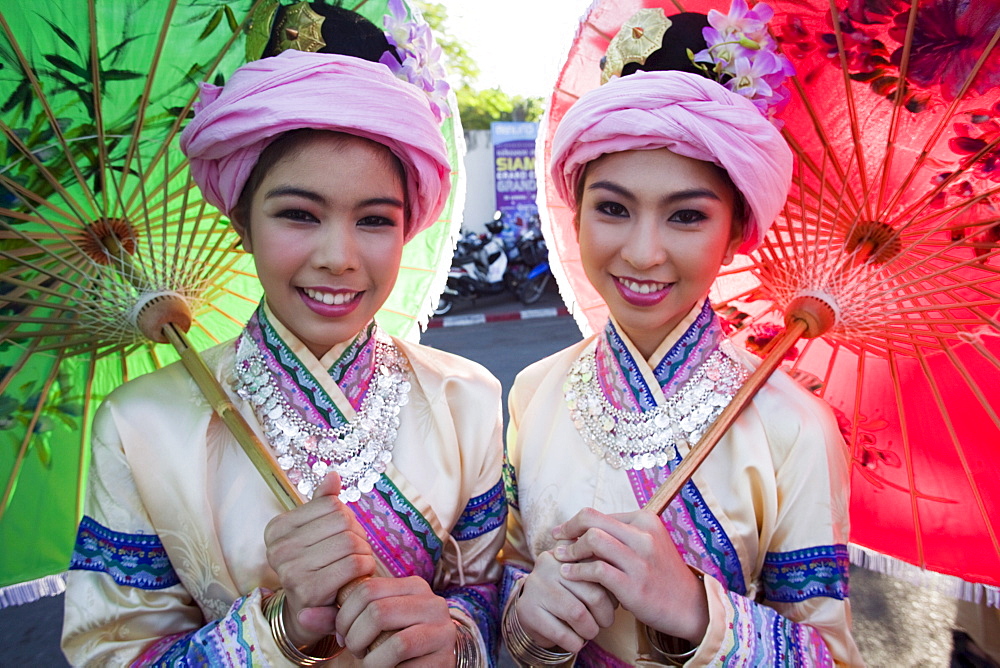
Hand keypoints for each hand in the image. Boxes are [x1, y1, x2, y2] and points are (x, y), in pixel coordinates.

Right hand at [264, 472, 375, 647]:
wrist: (308, 614)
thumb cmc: (317, 567)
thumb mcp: (316, 532)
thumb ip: (323, 503)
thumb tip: (332, 475)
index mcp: (277, 528)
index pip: (332, 504)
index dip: (346, 518)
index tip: (340, 536)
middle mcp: (278, 548)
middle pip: (343, 521)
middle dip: (357, 536)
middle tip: (352, 552)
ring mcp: (290, 570)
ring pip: (351, 541)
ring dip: (363, 553)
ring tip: (354, 565)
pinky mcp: (309, 590)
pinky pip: (354, 563)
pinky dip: (365, 568)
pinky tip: (358, 577)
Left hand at [335, 575, 455, 665]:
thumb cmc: (386, 649)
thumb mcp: (361, 629)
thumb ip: (334, 620)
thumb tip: (303, 616)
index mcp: (411, 586)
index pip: (366, 589)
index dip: (345, 616)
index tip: (344, 635)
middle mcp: (431, 601)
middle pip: (376, 610)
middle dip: (355, 637)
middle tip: (355, 651)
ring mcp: (442, 628)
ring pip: (393, 636)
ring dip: (370, 657)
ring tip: (369, 662)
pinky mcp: (444, 654)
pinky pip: (404, 656)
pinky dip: (383, 667)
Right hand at [514, 546, 617, 653]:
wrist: (529, 610)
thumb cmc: (563, 592)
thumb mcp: (578, 575)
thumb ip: (597, 569)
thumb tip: (624, 576)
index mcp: (564, 553)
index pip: (599, 569)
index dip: (612, 590)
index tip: (614, 600)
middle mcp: (548, 566)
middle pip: (593, 593)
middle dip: (605, 614)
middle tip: (605, 621)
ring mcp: (536, 587)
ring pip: (578, 614)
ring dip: (591, 630)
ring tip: (590, 631)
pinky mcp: (528, 611)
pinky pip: (562, 633)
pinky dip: (575, 643)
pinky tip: (576, 641)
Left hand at [552, 507, 708, 643]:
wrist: (689, 605)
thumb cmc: (661, 574)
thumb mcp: (647, 544)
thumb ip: (620, 534)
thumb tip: (582, 528)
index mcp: (645, 520)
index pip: (599, 514)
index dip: (576, 523)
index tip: (563, 532)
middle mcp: (644, 536)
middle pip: (592, 520)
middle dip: (568, 529)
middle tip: (557, 540)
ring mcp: (640, 561)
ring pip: (593, 540)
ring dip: (572, 550)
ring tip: (562, 559)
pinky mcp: (634, 585)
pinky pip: (597, 570)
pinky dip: (577, 571)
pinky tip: (569, 575)